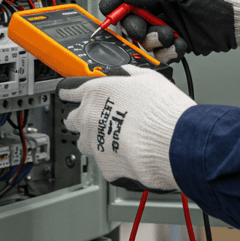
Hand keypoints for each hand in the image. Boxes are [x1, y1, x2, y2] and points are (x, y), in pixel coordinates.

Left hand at [57, 65, 195, 191]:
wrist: (171, 141)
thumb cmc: (162, 109)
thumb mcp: (147, 78)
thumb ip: (129, 76)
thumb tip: (125, 74)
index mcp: (96, 93)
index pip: (70, 92)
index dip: (69, 93)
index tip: (67, 95)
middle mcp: (89, 118)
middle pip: (72, 119)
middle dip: (81, 119)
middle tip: (96, 119)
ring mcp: (94, 143)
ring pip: (84, 143)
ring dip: (94, 140)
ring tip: (114, 138)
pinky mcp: (104, 165)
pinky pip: (104, 161)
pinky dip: (114, 158)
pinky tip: (129, 153)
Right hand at [100, 0, 239, 61]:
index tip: (108, 10)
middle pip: (133, 13)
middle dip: (133, 24)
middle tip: (138, 31)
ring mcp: (172, 18)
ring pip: (144, 33)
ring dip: (152, 39)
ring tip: (167, 37)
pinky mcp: (179, 38)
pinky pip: (160, 48)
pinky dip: (167, 51)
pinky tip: (179, 45)